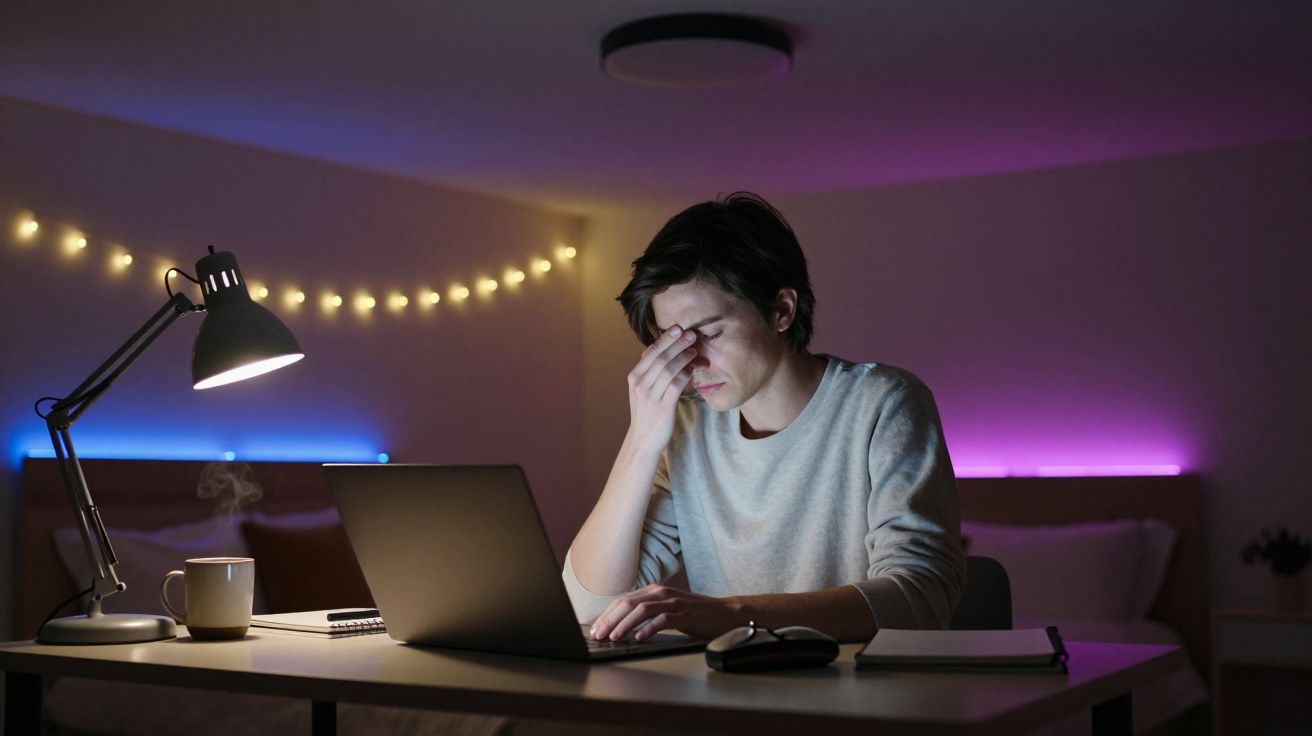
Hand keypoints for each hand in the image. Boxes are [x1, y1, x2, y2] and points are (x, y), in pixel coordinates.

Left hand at [589, 585, 743, 641]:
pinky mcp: (685, 614)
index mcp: (653, 591)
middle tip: (599, 634)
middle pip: (628, 603)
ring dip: (625, 624)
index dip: (607, 614)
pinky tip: (640, 638)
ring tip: (615, 637)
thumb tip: (619, 626)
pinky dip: (649, 629)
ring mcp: (674, 602)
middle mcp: (661, 593)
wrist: (723, 614)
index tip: (595, 628)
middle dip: (610, 620)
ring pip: (642, 610)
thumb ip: (646, 613)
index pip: (623, 600)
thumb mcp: (665, 610)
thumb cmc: (693, 614)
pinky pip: (664, 620)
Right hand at [625, 326, 698, 452]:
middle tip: (691, 334)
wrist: (643, 440)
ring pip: (669, 369)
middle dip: (677, 344)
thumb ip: (650, 370)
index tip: (679, 328)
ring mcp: (650, 396)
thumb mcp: (642, 389)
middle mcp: (640, 384)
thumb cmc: (647, 412)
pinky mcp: (662, 408)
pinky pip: (676, 385)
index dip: (665, 339)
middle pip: (661, 358)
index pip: (650, 352)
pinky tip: (695, 369)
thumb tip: (662, 347)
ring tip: (696, 350)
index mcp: (634, 377)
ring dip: (684, 357)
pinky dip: (687, 374)